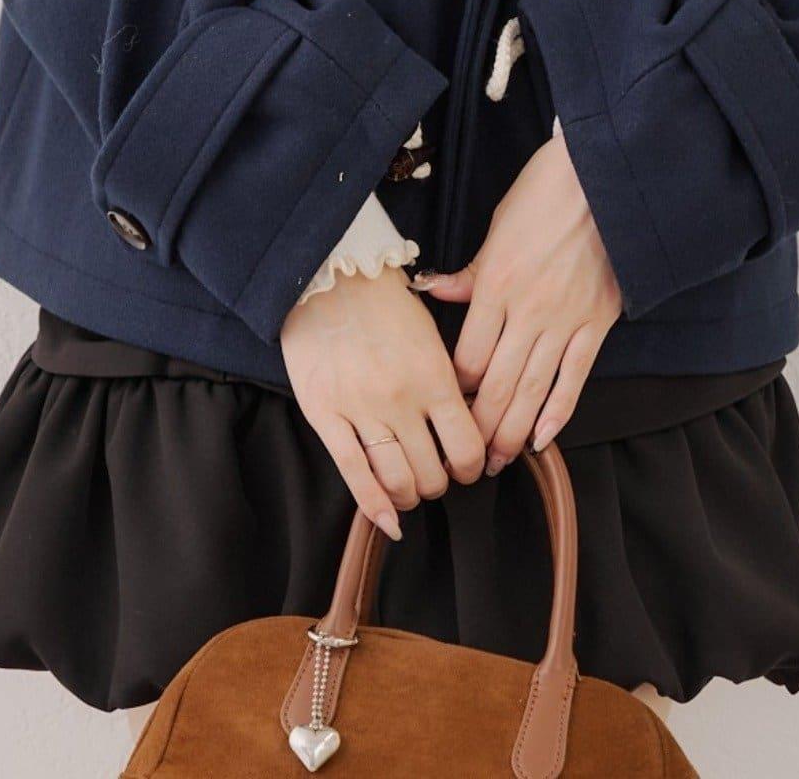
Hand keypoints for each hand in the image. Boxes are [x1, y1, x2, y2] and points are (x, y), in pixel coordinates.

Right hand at [280, 265, 486, 539]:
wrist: (331, 276)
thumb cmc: (385, 301)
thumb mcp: (432, 334)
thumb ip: (449, 380)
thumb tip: (466, 421)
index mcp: (435, 376)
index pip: (467, 446)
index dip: (473, 466)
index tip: (468, 465)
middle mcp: (402, 400)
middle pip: (433, 473)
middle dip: (440, 483)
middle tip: (437, 475)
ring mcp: (362, 411)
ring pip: (397, 482)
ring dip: (411, 495)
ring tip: (412, 489)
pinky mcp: (326, 417)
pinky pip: (354, 475)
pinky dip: (374, 507)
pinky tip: (389, 522)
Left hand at [412, 127, 620, 473]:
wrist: (602, 177)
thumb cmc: (545, 193)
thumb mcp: (496, 227)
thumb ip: (468, 273)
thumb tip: (429, 291)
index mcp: (497, 284)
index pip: (468, 356)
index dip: (454, 390)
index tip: (445, 411)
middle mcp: (528, 310)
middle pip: (497, 385)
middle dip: (479, 428)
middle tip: (467, 462)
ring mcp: (565, 319)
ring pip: (534, 390)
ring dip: (512, 432)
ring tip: (498, 462)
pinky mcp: (597, 322)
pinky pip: (575, 376)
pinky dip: (559, 411)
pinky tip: (543, 437)